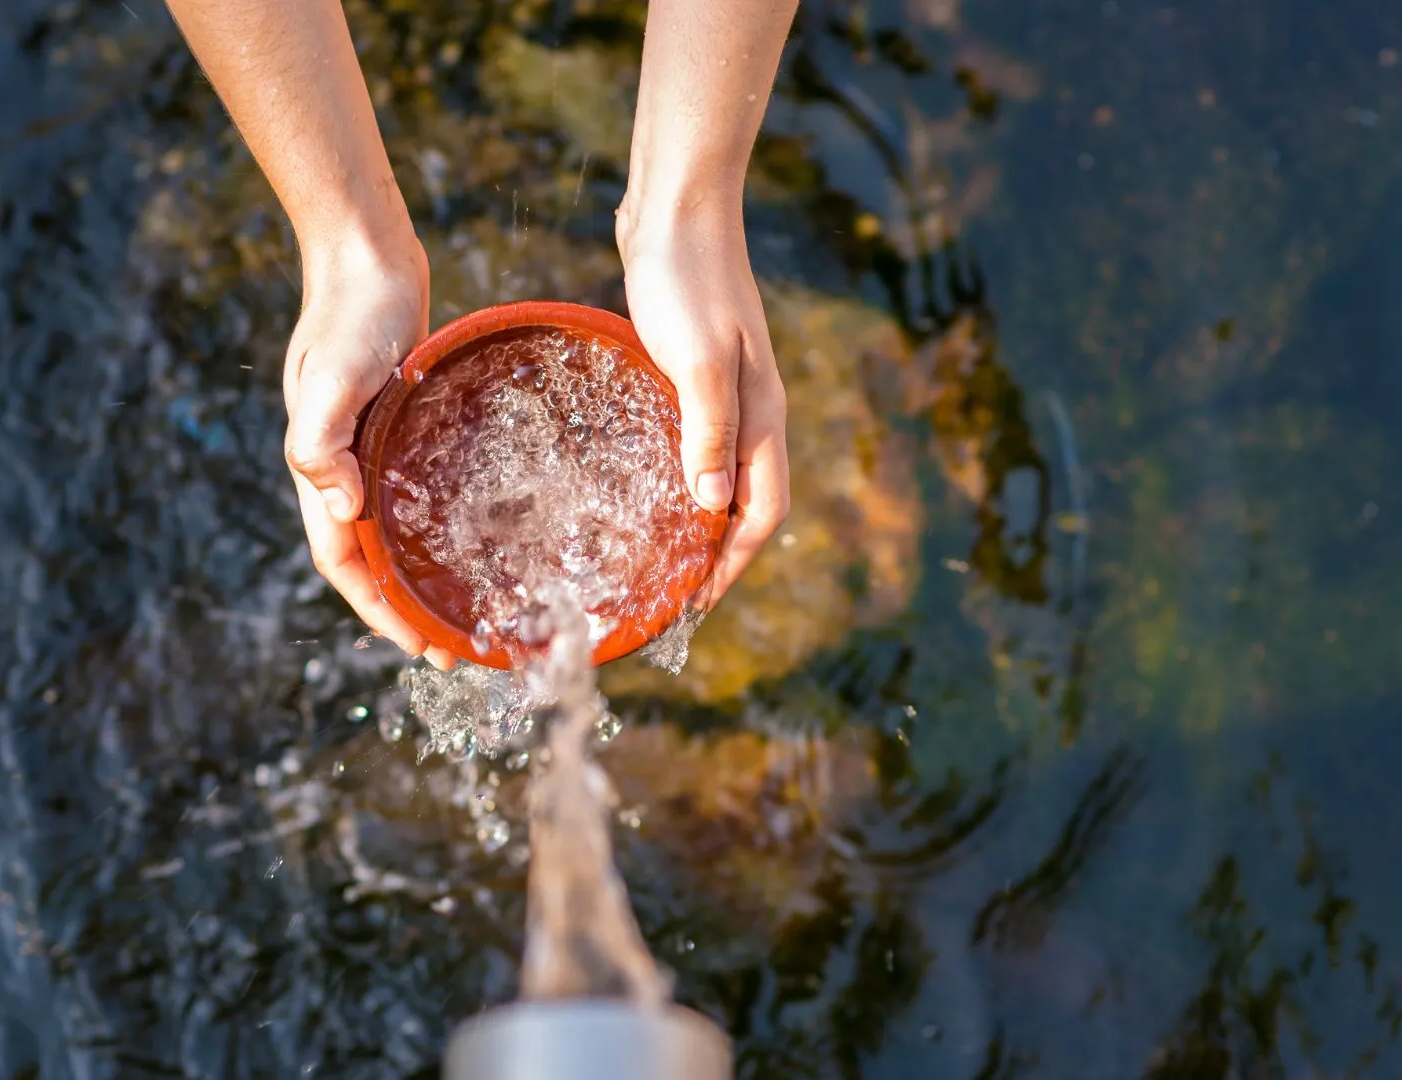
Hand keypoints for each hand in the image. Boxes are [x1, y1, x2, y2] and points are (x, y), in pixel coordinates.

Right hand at [282, 241, 454, 666]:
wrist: (366, 258)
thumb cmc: (351, 315)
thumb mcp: (331, 377)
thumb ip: (321, 442)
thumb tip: (341, 510)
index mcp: (322, 468)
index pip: (345, 562)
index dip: (378, 609)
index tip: (419, 646)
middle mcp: (344, 468)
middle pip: (371, 559)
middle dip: (405, 610)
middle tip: (457, 649)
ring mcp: (371, 448)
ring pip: (394, 530)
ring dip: (422, 574)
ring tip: (466, 608)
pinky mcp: (400, 427)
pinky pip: (416, 492)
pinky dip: (436, 525)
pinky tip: (475, 535)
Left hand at [619, 208, 790, 608]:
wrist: (677, 207)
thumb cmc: (686, 278)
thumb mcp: (696, 359)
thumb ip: (707, 431)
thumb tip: (711, 508)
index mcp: (760, 415)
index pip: (762, 513)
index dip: (732, 564)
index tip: (696, 605)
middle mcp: (751, 412)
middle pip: (745, 504)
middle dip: (717, 557)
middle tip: (670, 596)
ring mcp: (724, 392)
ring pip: (719, 476)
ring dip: (696, 521)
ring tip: (655, 558)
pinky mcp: (693, 372)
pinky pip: (693, 443)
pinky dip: (676, 478)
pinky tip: (639, 486)